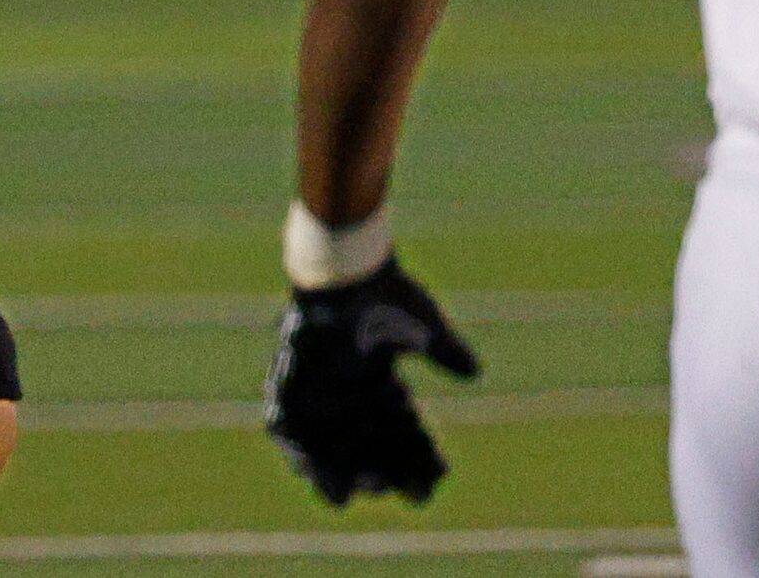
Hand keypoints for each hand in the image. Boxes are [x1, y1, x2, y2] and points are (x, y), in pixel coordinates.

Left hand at [264, 255, 478, 504]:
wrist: (347, 268)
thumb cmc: (384, 290)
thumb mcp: (422, 324)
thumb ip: (444, 350)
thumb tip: (474, 371)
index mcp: (375, 380)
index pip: (400, 431)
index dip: (419, 455)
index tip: (439, 472)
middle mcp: (343, 390)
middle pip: (364, 447)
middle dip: (381, 473)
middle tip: (396, 486)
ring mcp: (314, 389)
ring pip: (325, 447)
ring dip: (340, 472)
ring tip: (361, 490)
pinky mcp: (287, 382)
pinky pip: (285, 426)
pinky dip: (298, 451)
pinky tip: (316, 473)